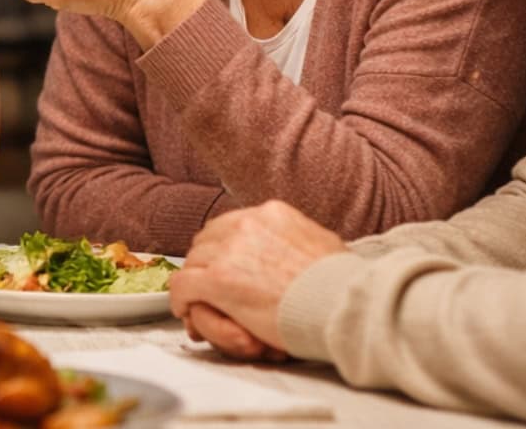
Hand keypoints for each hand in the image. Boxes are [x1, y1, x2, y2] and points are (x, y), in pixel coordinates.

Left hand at [168, 200, 345, 355]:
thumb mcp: (325, 244)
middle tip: (205, 285)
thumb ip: (302, 239)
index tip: (224, 264)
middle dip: (205, 263)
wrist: (344, 305)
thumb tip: (303, 244)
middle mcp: (247, 224)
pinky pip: (183, 287)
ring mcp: (229, 251)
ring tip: (195, 302)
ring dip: (193, 283)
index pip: (232, 225)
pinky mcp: (218, 280)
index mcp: (272, 214)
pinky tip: (186, 311)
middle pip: (207, 240)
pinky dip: (181, 300)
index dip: (223, 248)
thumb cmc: (343, 285)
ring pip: (192, 262)